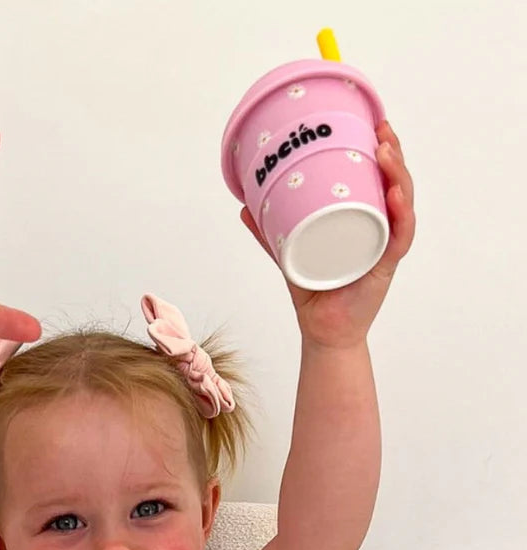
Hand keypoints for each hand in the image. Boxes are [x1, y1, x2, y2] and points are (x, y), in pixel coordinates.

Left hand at [240, 120, 415, 347]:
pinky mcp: (385, 266)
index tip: (371, 123)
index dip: (380, 149)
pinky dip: (400, 214)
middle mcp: (379, 227)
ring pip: (401, 203)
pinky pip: (399, 236)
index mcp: (363, 218)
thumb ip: (269, 230)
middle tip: (381, 128)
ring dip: (398, 174)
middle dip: (393, 152)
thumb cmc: (314, 290)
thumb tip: (243, 206)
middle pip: (395, 182)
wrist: (323, 331)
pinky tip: (394, 194)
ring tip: (386, 152)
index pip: (378, 177)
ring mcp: (384, 245)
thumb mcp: (289, 252)